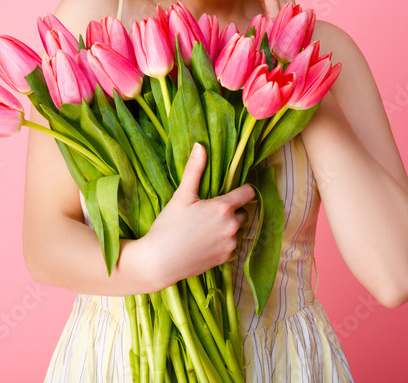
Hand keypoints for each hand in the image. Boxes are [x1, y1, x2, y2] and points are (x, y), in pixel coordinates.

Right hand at [141, 143, 255, 286]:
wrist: (159, 262)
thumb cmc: (168, 227)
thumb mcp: (181, 196)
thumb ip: (194, 170)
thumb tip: (200, 145)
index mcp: (223, 208)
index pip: (248, 193)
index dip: (242, 189)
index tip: (233, 190)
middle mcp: (232, 226)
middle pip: (244, 212)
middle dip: (232, 210)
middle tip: (211, 210)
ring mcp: (230, 244)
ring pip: (238, 230)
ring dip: (229, 227)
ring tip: (207, 227)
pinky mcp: (226, 259)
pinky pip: (233, 246)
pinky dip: (225, 242)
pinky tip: (207, 241)